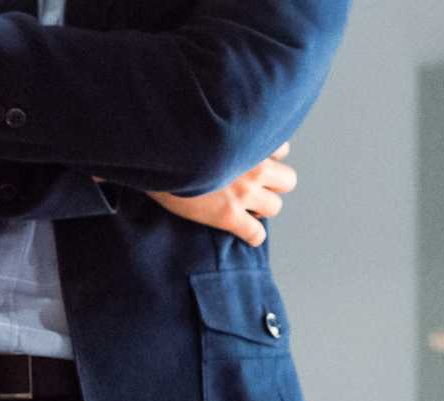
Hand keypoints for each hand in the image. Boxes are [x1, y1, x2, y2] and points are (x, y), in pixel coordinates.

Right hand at [146, 143, 296, 246]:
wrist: (155, 154)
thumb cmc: (174, 137)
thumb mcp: (205, 122)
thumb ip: (226, 131)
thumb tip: (228, 131)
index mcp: (249, 140)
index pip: (282, 150)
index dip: (270, 159)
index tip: (253, 162)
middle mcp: (253, 166)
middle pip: (288, 181)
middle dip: (273, 186)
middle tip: (253, 189)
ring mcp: (243, 192)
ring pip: (275, 207)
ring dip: (262, 209)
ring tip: (243, 208)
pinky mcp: (228, 215)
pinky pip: (256, 234)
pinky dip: (252, 235)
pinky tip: (242, 232)